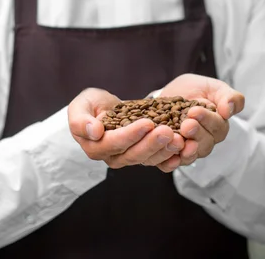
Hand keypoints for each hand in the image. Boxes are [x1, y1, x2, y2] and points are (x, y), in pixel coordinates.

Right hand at [68, 88, 184, 172]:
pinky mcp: (143, 154)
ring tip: (180, 138)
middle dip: (153, 143)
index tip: (147, 123)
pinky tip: (184, 148)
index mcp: (95, 147)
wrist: (103, 108)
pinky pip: (158, 159)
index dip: (131, 135)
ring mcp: (129, 157)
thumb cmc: (90, 105)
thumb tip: (94, 131)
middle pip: (134, 154)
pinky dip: (171, 155)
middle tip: (169, 131)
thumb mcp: (80, 106)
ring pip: (148, 159)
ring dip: (165, 149)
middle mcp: (112, 157)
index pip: (115, 143)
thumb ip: (80, 119)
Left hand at [159, 73, 244, 166]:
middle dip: (196, 134)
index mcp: (217, 126)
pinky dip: (169, 163)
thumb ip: (229, 97)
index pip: (218, 128)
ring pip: (190, 156)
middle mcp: (204, 141)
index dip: (207, 120)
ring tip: (178, 140)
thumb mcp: (213, 87)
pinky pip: (171, 164)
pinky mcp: (170, 153)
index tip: (194, 111)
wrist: (170, 93)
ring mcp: (187, 149)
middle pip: (205, 144)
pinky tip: (168, 157)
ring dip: (185, 151)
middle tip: (186, 124)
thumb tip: (229, 111)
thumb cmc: (195, 90)